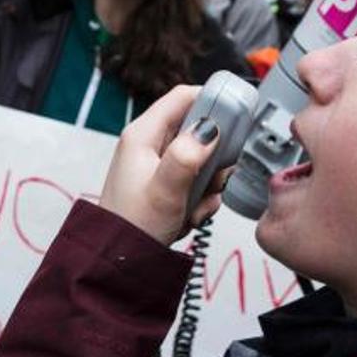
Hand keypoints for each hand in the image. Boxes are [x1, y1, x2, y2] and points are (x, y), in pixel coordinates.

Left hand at [99, 85, 224, 245]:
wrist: (120, 260)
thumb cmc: (133, 225)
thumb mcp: (165, 189)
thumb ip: (187, 157)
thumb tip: (208, 131)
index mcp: (143, 135)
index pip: (183, 97)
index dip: (212, 100)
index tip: (236, 116)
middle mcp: (149, 145)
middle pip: (197, 130)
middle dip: (214, 156)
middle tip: (215, 177)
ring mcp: (157, 165)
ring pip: (200, 158)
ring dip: (209, 182)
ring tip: (198, 203)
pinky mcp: (164, 183)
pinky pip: (195, 180)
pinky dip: (200, 198)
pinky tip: (192, 214)